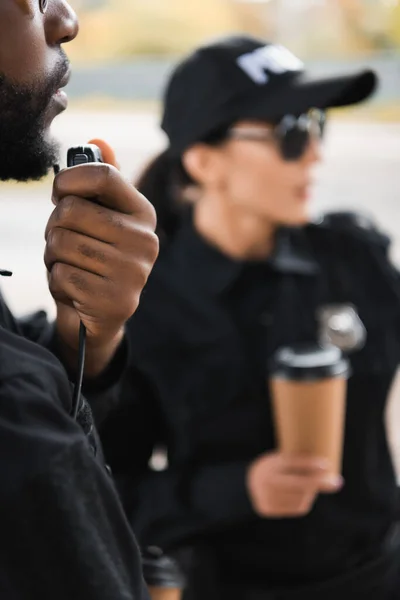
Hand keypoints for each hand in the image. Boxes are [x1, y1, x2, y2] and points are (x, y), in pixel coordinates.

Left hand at [44, 140, 158, 375]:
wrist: (99, 315)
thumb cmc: (94, 258)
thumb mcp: (100, 219)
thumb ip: (102, 182)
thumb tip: (98, 141)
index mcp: (144, 213)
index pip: (103, 176)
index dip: (68, 179)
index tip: (58, 194)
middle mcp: (146, 240)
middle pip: (71, 210)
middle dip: (55, 226)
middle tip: (65, 241)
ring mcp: (134, 271)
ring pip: (61, 242)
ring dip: (53, 255)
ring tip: (71, 265)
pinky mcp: (116, 299)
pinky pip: (62, 274)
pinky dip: (57, 280)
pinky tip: (75, 288)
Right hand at [246, 452, 342, 517]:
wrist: (248, 483)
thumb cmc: (275, 467)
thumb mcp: (280, 459)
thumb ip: (298, 462)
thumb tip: (328, 467)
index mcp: (269, 463)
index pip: (290, 462)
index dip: (308, 463)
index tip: (326, 464)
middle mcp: (266, 480)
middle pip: (299, 483)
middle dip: (319, 483)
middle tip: (337, 482)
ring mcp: (266, 497)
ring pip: (301, 498)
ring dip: (312, 492)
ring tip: (312, 485)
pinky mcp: (268, 509)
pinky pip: (297, 508)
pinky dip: (305, 501)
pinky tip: (303, 495)